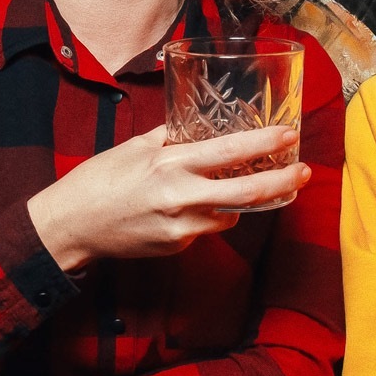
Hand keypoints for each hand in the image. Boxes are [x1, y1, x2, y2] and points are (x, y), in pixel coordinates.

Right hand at [27, 124, 309, 271]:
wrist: (72, 226)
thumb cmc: (98, 180)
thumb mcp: (135, 148)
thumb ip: (171, 139)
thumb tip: (198, 128)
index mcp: (170, 166)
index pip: (229, 153)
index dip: (264, 144)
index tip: (288, 135)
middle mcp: (181, 198)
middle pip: (246, 193)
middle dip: (281, 182)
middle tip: (303, 172)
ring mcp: (181, 228)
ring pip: (230, 214)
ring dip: (240, 201)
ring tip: (241, 186)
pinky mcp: (177, 248)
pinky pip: (206, 228)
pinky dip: (208, 215)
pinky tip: (189, 206)